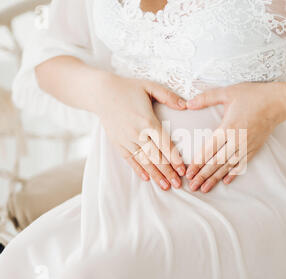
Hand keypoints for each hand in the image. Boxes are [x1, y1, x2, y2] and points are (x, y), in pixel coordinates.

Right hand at [96, 73, 186, 189]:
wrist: (100, 92)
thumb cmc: (128, 88)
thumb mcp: (150, 86)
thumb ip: (168, 96)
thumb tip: (185, 105)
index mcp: (147, 121)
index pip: (164, 144)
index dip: (174, 159)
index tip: (183, 170)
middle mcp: (137, 133)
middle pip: (155, 157)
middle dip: (168, 172)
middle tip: (178, 185)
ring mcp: (126, 140)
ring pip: (144, 161)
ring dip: (155, 175)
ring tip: (166, 186)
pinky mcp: (117, 143)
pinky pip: (130, 159)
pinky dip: (138, 170)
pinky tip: (147, 179)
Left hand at [185, 82, 285, 192]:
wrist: (278, 102)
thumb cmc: (252, 95)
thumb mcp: (227, 92)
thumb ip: (206, 98)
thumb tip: (187, 104)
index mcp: (228, 128)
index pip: (209, 150)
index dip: (198, 163)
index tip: (189, 173)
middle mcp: (237, 140)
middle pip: (216, 162)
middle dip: (203, 175)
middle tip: (192, 186)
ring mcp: (247, 146)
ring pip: (228, 166)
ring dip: (215, 178)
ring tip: (204, 188)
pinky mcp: (255, 148)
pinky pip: (242, 164)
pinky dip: (233, 174)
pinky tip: (225, 182)